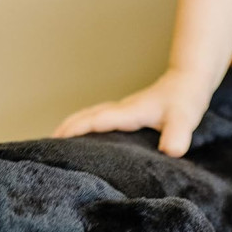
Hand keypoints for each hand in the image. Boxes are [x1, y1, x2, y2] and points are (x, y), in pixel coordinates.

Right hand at [52, 67, 211, 156]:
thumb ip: (178, 134)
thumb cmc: (185, 100)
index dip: (78, 131)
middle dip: (64, 130)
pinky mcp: (124, 113)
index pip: (97, 121)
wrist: (188, 81)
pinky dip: (82, 126)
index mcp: (129, 112)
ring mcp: (120, 110)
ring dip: (69, 127)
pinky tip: (80, 139)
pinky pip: (96, 119)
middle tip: (43, 148)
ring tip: (53, 145)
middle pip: (84, 117)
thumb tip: (171, 151)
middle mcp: (120, 109)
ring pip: (87, 116)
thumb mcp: (184, 118)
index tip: (57, 143)